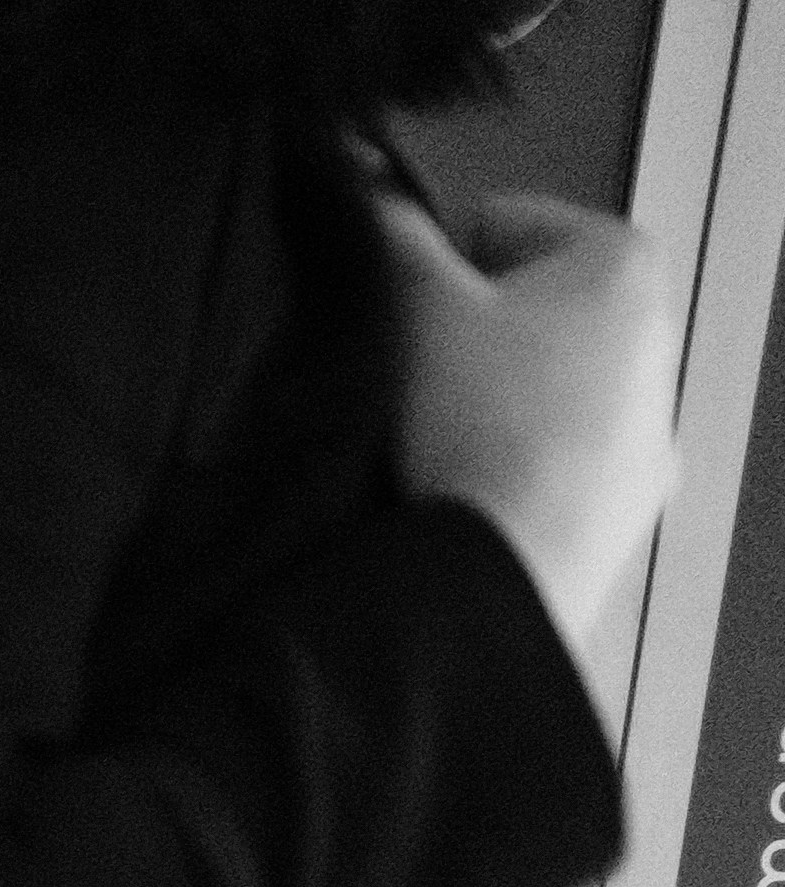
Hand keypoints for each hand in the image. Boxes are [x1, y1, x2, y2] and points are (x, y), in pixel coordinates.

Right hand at [386, 189, 680, 652]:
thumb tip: (360, 184)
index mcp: (622, 262)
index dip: (436, 264)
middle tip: (420, 380)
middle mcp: (659, 335)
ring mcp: (650, 425)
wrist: (499, 568)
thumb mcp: (409, 303)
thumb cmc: (474, 425)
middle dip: (474, 336)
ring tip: (442, 440)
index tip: (411, 313)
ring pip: (545, 386)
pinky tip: (473, 485)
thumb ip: (386, 231)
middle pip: (531, 307)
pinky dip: (516, 465)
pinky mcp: (629, 498)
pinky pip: (557, 458)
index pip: (500, 222)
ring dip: (494, 402)